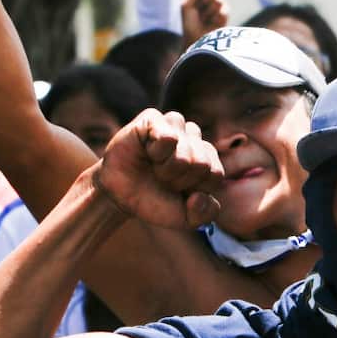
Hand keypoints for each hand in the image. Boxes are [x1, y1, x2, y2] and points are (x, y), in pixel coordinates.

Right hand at [93, 109, 223, 230]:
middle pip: (201, 163)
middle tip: (162, 180)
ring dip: (168, 168)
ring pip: (186, 150)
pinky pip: (168, 137)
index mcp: (207, 160)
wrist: (121, 196)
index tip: (179, 191)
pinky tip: (147, 153)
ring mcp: (174, 126)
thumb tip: (200, 196)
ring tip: (155, 167)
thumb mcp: (185, 218)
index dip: (194, 189)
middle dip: (179, 181)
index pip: (215, 174)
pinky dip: (158, 153)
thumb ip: (205, 214)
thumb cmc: (155, 201)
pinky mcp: (153, 119)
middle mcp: (193, 139)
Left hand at [181, 0, 229, 45]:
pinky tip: (210, 24)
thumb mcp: (188, 5)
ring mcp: (219, 7)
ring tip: (203, 20)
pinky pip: (223, 12)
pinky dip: (214, 18)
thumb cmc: (189, 24)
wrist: (195, 41)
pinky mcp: (225, 17)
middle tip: (198, 9)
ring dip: (207, 11)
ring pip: (218, 0)